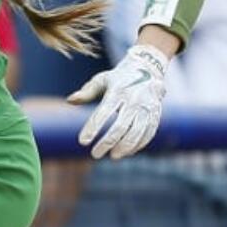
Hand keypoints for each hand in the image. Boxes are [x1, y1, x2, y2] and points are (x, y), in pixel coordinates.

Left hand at [67, 43, 167, 160]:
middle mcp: (134, 99)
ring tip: (113, 156)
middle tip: (95, 154)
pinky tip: (127, 152)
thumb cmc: (118, 78)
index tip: (82, 142)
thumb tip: (69, 101)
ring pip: (137, 132)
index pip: (103, 112)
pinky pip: (149, 133)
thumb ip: (87, 92)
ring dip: (125, 147)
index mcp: (118, 91)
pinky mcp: (156, 114)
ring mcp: (147, 108)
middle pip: (121, 126)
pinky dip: (138, 145)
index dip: (93, 128)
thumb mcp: (101, 80)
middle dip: (107, 143)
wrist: (149, 70)